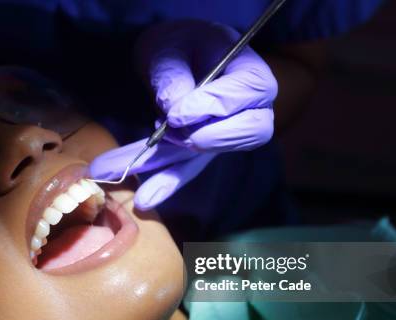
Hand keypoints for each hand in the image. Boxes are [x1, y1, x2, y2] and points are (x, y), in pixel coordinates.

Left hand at [89, 20, 276, 209]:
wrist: (176, 57)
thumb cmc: (180, 44)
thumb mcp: (172, 47)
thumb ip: (173, 73)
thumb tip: (173, 108)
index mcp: (252, 74)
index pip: (247, 94)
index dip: (213, 107)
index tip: (176, 115)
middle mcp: (250, 110)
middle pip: (247, 133)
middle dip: (206, 139)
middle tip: (169, 135)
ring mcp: (226, 135)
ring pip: (208, 157)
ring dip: (171, 175)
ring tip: (143, 196)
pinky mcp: (202, 152)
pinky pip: (187, 170)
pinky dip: (165, 183)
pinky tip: (144, 199)